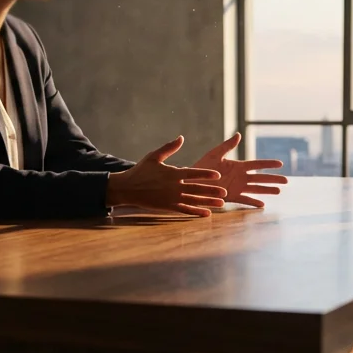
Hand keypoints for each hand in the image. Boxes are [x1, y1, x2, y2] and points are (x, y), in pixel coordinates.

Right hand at [106, 136, 225, 215]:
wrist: (127, 188)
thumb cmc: (141, 170)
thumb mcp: (154, 156)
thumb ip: (169, 148)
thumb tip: (181, 138)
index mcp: (172, 173)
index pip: (193, 173)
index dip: (206, 174)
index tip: (218, 175)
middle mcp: (174, 186)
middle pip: (197, 189)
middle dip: (212, 190)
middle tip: (225, 192)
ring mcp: (172, 198)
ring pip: (194, 201)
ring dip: (208, 202)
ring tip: (222, 203)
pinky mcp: (168, 207)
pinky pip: (185, 210)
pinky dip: (197, 212)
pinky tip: (207, 214)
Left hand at [193, 132, 288, 207]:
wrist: (192, 180)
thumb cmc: (203, 166)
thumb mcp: (215, 154)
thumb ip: (227, 146)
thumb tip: (239, 134)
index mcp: (238, 166)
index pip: (257, 164)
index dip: (269, 164)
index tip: (280, 164)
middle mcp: (240, 177)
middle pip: (261, 178)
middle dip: (273, 179)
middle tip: (286, 181)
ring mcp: (237, 187)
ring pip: (256, 189)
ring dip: (267, 190)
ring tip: (279, 191)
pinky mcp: (231, 196)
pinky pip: (244, 200)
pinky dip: (253, 202)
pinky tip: (262, 204)